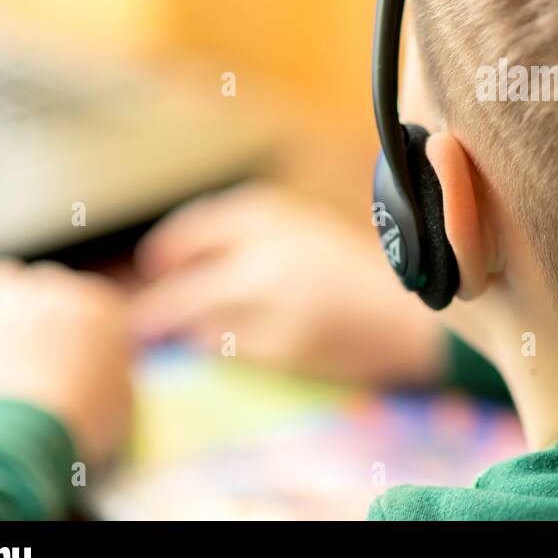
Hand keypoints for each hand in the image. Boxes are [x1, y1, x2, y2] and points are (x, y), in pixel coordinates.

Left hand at [0, 259, 133, 465]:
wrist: (28, 430)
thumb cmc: (84, 417)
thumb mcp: (124, 398)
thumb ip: (115, 371)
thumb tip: (104, 371)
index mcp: (103, 308)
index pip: (101, 305)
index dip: (94, 332)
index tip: (87, 358)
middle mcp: (58, 291)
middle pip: (51, 281)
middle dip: (47, 308)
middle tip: (42, 346)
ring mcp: (10, 300)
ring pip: (3, 275)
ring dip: (5, 297)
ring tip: (5, 330)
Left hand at [132, 183, 447, 385]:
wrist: (416, 309)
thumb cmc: (354, 270)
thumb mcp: (301, 232)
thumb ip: (246, 239)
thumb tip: (168, 263)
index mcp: (271, 212)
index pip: (193, 232)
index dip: (167, 252)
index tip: (153, 266)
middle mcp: (267, 249)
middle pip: (184, 282)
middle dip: (159, 302)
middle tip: (141, 318)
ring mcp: (274, 298)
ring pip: (199, 316)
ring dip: (177, 326)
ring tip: (164, 334)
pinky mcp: (286, 342)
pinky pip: (229, 345)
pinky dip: (215, 344)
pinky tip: (218, 344)